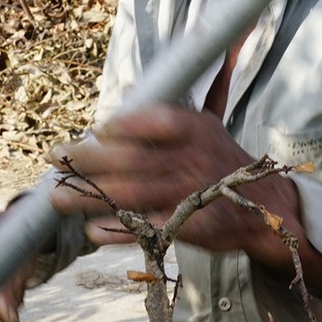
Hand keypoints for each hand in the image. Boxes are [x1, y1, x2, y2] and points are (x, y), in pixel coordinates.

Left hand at [49, 105, 280, 250]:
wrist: (266, 206)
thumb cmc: (222, 161)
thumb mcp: (204, 127)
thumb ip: (164, 111)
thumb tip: (128, 90)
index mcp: (195, 130)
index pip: (156, 121)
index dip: (124, 125)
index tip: (94, 129)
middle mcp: (192, 159)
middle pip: (134, 159)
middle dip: (90, 159)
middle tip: (56, 158)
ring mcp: (191, 194)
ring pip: (134, 194)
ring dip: (91, 197)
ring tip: (57, 200)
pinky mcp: (190, 227)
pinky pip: (149, 228)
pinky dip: (120, 232)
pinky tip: (91, 232)